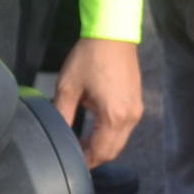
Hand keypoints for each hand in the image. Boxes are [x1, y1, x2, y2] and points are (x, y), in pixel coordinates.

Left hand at [53, 36, 143, 168]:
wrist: (112, 33)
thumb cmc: (90, 56)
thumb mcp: (68, 87)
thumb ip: (62, 114)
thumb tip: (57, 133)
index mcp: (115, 116)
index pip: (101, 153)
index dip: (85, 161)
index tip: (70, 160)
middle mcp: (130, 117)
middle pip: (113, 151)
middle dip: (94, 156)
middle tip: (74, 152)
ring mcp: (136, 109)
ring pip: (120, 141)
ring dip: (102, 145)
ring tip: (81, 140)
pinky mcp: (136, 102)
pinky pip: (124, 128)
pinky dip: (110, 133)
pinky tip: (94, 127)